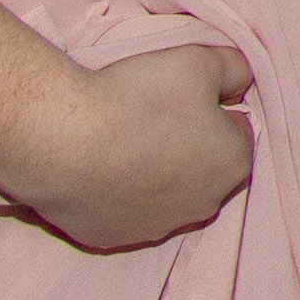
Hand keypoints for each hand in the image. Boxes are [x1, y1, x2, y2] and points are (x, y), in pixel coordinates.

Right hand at [0, 41, 253, 253]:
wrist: (61, 140)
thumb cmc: (139, 98)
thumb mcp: (202, 61)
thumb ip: (234, 69)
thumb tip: (238, 83)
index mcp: (232, 164)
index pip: (237, 130)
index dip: (213, 107)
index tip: (185, 95)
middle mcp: (202, 206)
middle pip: (205, 168)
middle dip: (190, 146)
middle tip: (153, 116)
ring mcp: (154, 229)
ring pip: (166, 196)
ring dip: (153, 174)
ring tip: (121, 142)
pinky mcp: (109, 238)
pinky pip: (122, 213)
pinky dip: (116, 195)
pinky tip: (96, 170)